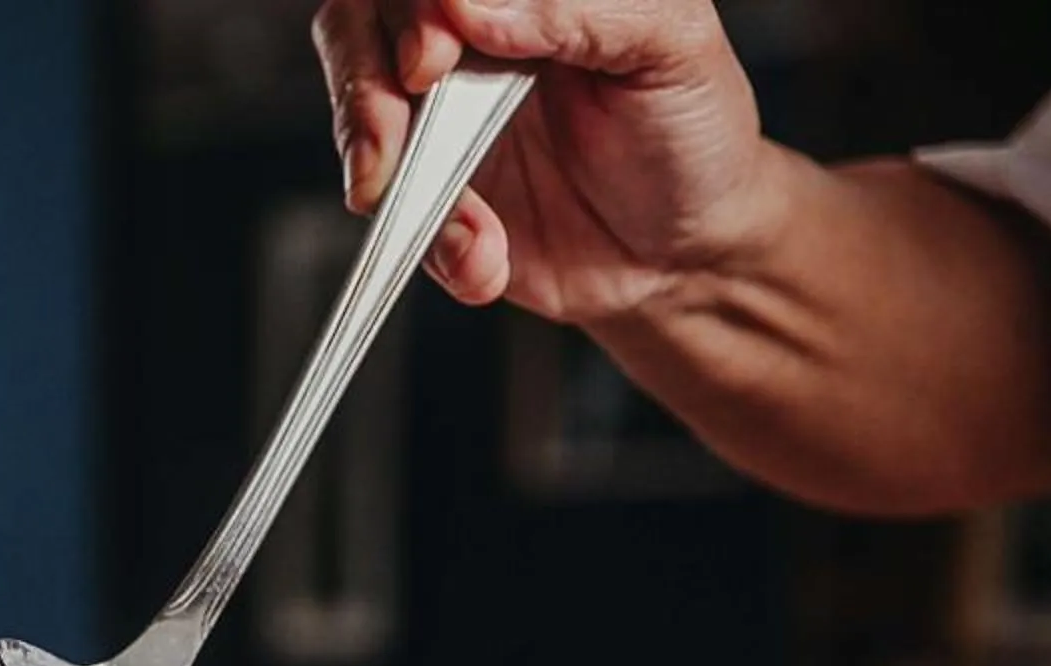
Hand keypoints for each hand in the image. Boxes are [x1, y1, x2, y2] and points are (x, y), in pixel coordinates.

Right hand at [314, 0, 791, 323]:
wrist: (685, 255)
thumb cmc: (693, 133)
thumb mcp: (670, 44)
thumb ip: (576, 10)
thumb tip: (465, 7)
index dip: (411, 8)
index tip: (431, 57)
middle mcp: (472, 42)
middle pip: (362, 26)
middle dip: (363, 86)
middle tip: (395, 136)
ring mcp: (441, 119)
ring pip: (357, 118)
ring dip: (395, 181)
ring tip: (471, 227)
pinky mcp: (429, 192)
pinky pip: (391, 211)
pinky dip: (431, 244)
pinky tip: (486, 254)